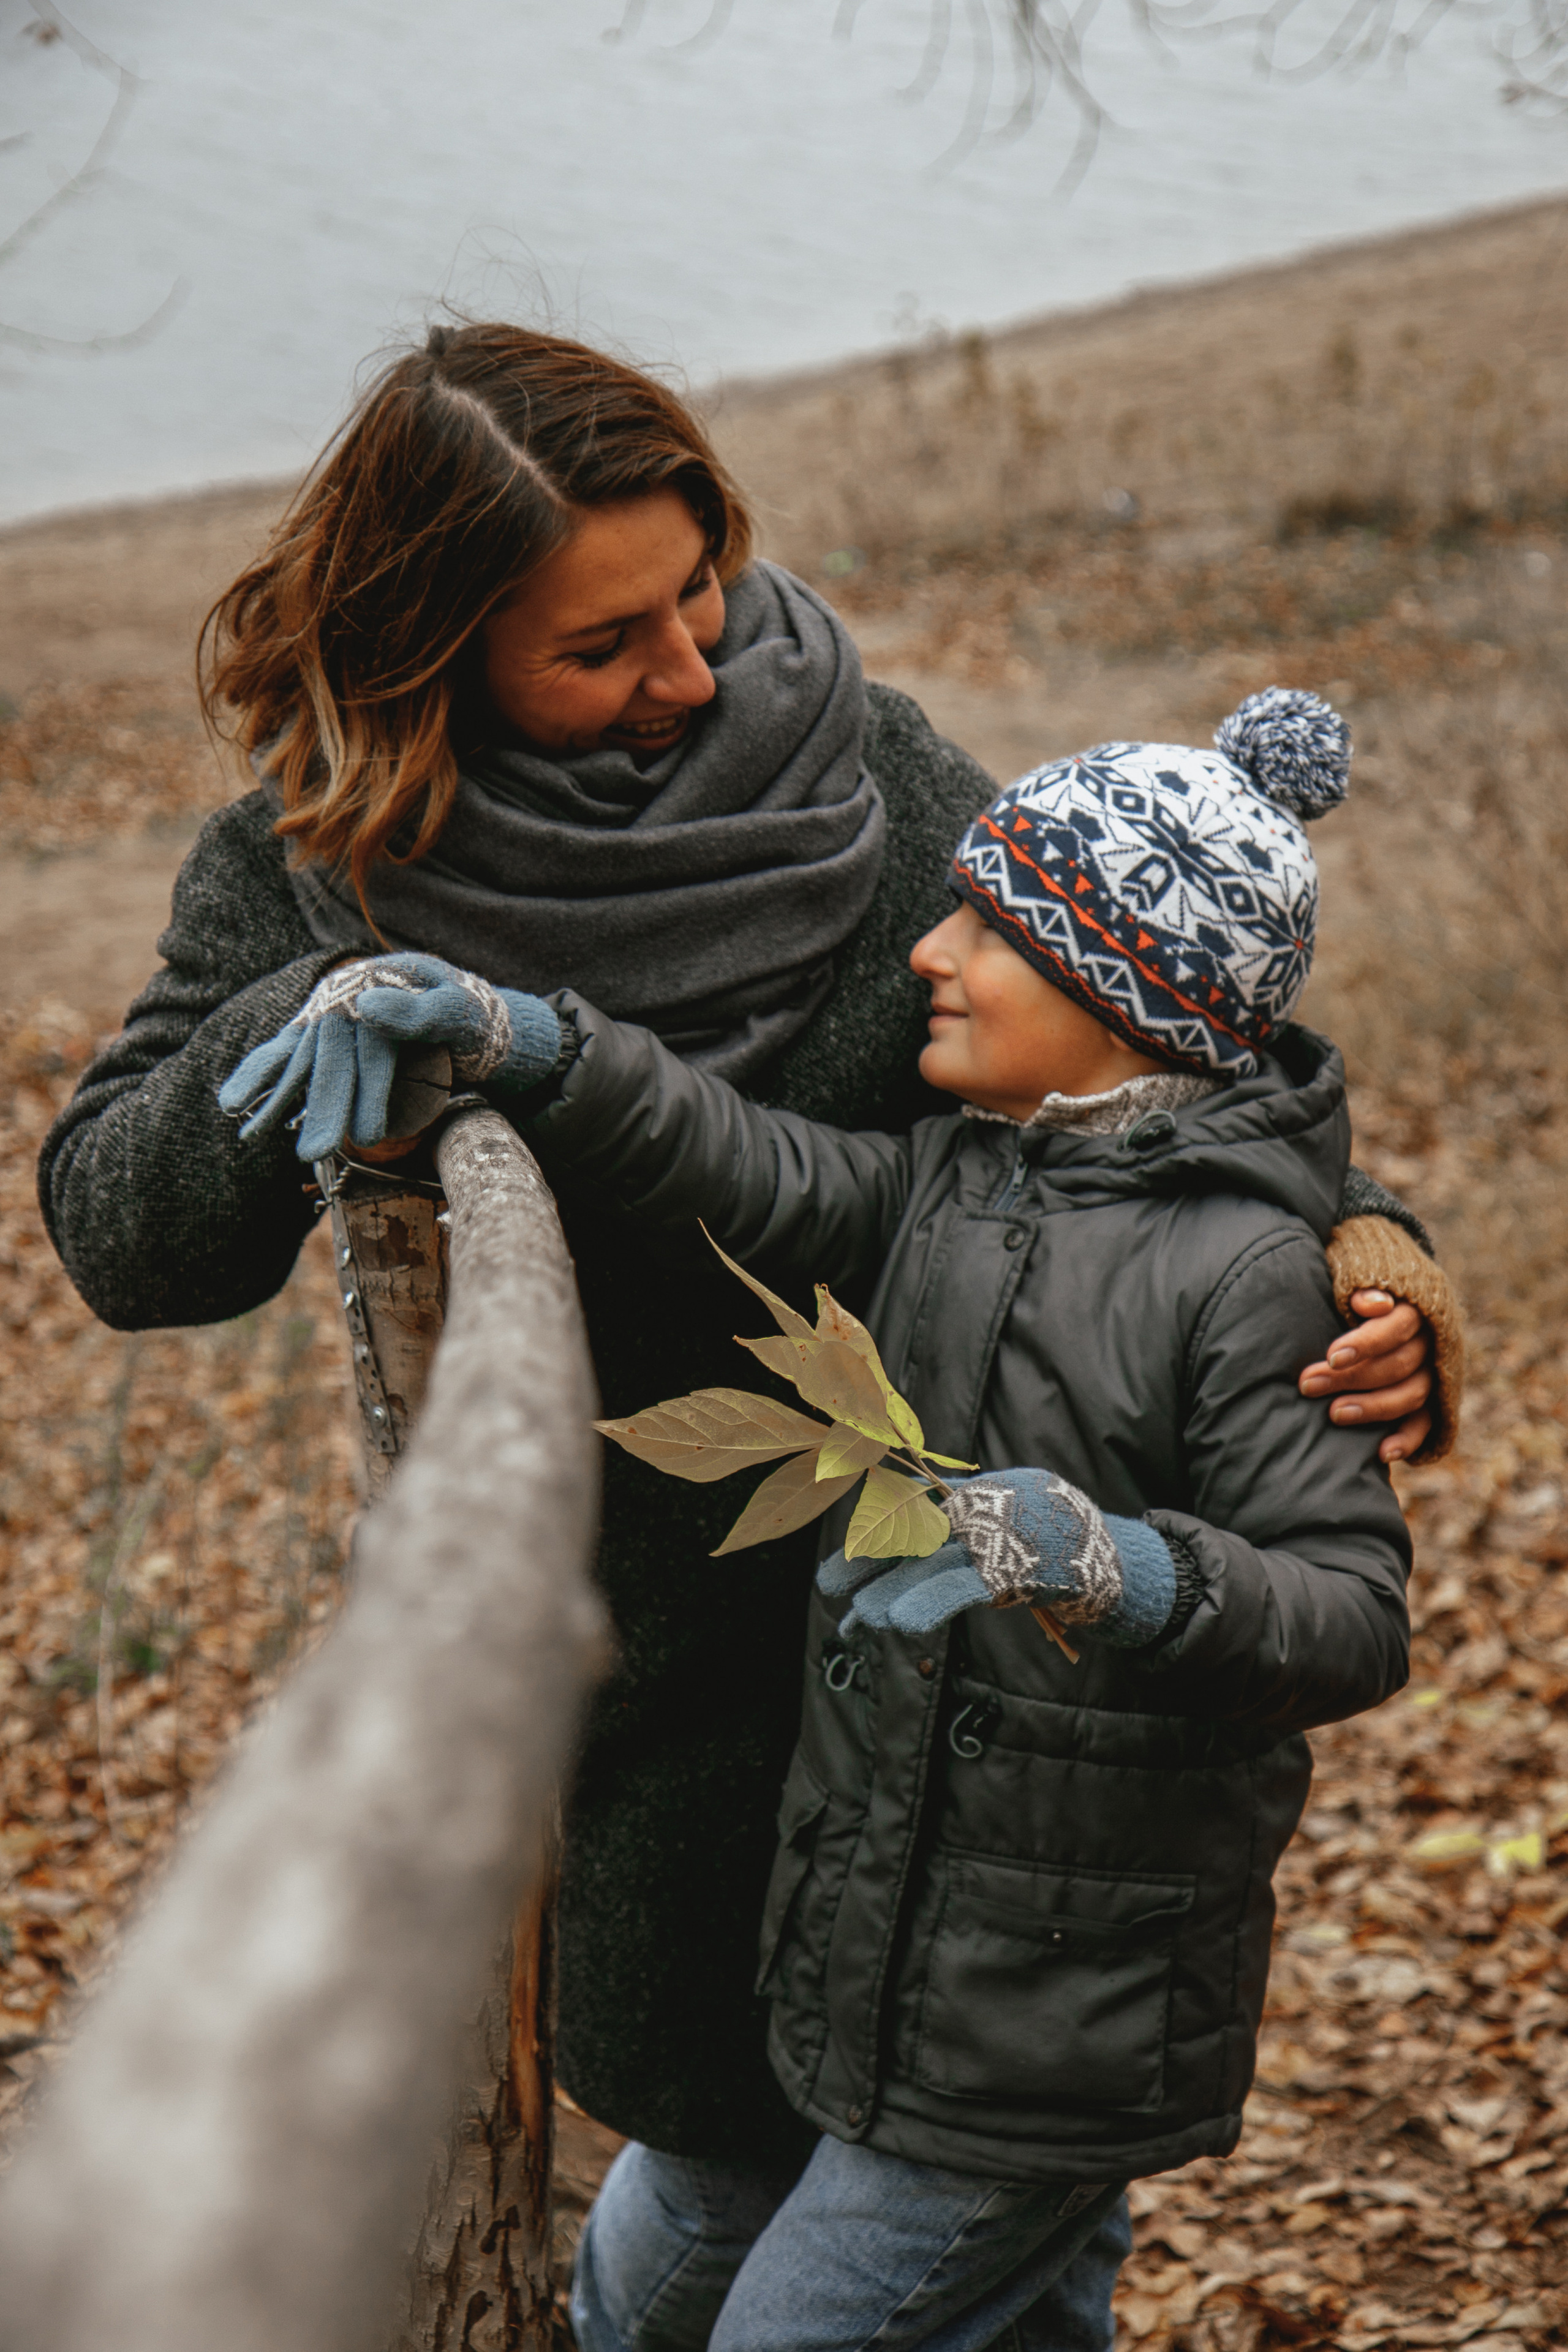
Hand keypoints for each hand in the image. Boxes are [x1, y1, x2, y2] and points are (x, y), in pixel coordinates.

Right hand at [217, 954, 561, 1161]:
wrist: (464, 1017)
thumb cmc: (470, 1018)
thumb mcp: (460, 1011)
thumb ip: (422, 1011)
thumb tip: (366, 1009)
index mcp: (380, 983)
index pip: (371, 1043)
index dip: (370, 1088)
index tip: (372, 1133)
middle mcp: (346, 997)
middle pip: (332, 1057)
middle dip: (325, 1108)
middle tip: (316, 1153)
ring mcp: (330, 1016)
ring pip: (302, 1061)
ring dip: (278, 1098)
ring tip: (248, 1133)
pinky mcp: (320, 1034)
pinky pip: (286, 1056)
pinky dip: (261, 1077)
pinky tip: (232, 1104)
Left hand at [816, 1469, 1176, 1646]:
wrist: (1125, 1566)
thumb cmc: (1063, 1542)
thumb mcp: (1012, 1518)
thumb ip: (967, 1519)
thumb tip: (913, 1528)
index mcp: (985, 1491)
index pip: (917, 1499)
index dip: (876, 1519)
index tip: (843, 1542)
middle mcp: (991, 1506)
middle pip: (915, 1529)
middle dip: (870, 1558)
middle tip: (829, 1584)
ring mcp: (1006, 1536)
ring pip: (933, 1561)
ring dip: (891, 1589)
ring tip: (857, 1617)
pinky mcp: (1021, 1571)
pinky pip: (965, 1587)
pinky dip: (930, 1602)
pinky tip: (900, 1623)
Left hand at [1299, 1289, 1433, 1464]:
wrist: (1388, 1302)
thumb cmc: (1359, 1292)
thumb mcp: (1359, 1277)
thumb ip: (1362, 1286)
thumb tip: (1365, 1304)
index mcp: (1416, 1310)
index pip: (1398, 1327)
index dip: (1367, 1343)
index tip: (1331, 1356)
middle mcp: (1430, 1344)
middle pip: (1399, 1364)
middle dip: (1352, 1377)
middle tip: (1308, 1384)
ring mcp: (1433, 1374)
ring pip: (1412, 1395)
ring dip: (1373, 1408)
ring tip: (1333, 1414)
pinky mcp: (1431, 1401)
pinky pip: (1425, 1424)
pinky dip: (1406, 1440)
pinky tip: (1381, 1453)